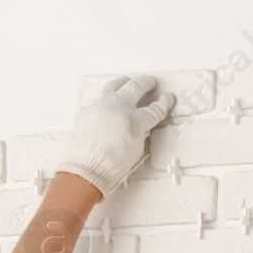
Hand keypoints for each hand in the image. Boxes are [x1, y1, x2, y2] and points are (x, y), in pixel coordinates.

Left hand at [55, 75, 174, 196]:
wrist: (85, 170)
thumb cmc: (110, 166)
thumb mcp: (136, 150)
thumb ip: (140, 132)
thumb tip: (141, 125)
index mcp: (133, 121)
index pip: (154, 110)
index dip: (163, 104)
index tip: (167, 98)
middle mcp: (117, 108)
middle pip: (135, 87)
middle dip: (146, 83)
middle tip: (150, 83)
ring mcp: (100, 106)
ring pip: (114, 86)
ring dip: (124, 83)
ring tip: (128, 82)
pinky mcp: (87, 110)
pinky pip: (99, 100)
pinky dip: (107, 101)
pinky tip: (109, 105)